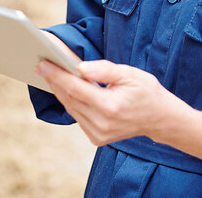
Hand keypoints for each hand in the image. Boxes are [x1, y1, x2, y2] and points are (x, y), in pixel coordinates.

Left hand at [36, 58, 172, 145]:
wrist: (160, 119)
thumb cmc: (146, 92)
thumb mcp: (131, 74)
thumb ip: (105, 70)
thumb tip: (80, 68)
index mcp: (110, 106)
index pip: (76, 88)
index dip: (57, 75)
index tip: (43, 63)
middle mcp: (102, 123)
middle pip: (70, 98)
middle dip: (54, 80)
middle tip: (41, 65)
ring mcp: (98, 134)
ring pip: (71, 108)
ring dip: (59, 90)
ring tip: (49, 73)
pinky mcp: (97, 138)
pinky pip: (77, 116)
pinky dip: (70, 101)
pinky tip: (64, 88)